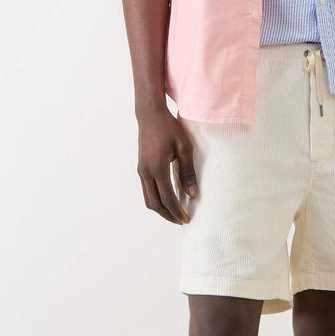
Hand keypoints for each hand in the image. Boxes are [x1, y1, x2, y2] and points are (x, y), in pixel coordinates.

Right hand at [136, 108, 197, 223]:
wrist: (150, 115)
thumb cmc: (170, 128)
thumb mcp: (184, 148)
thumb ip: (188, 172)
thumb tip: (193, 194)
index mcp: (157, 168)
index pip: (167, 198)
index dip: (177, 211)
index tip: (187, 219)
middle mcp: (146, 172)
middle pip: (155, 204)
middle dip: (168, 215)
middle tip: (181, 221)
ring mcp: (141, 171)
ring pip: (148, 199)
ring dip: (161, 210)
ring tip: (174, 214)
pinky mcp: (141, 168)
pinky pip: (146, 191)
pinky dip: (156, 200)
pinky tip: (167, 200)